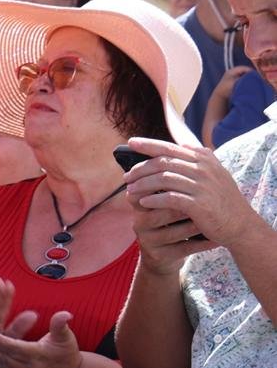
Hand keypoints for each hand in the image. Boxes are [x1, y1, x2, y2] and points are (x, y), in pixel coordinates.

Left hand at [124, 138, 254, 273]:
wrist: (240, 224)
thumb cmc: (221, 200)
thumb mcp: (214, 174)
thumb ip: (198, 160)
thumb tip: (181, 145)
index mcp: (204, 159)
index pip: (170, 147)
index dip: (149, 144)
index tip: (131, 143)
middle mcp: (203, 169)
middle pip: (163, 162)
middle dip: (140, 168)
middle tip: (126, 177)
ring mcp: (202, 186)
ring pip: (163, 179)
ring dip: (143, 184)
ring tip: (130, 191)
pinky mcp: (199, 204)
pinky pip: (169, 198)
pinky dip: (153, 199)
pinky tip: (143, 202)